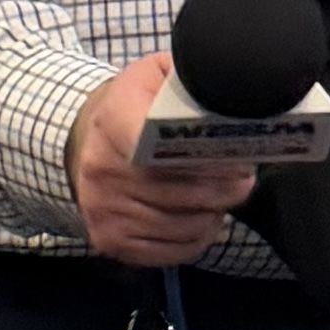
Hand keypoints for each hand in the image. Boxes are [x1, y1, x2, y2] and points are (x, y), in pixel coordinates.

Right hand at [65, 53, 255, 265]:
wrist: (86, 141)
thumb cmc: (134, 108)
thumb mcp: (154, 77)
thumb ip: (189, 79)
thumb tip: (237, 90)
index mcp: (112, 119)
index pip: (154, 142)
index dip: (204, 157)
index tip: (234, 158)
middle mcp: (100, 168)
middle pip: (179, 192)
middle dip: (225, 189)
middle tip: (243, 179)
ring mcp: (102, 208)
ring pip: (183, 225)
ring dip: (214, 215)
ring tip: (221, 198)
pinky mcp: (109, 239)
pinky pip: (172, 251)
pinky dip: (197, 239)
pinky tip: (201, 219)